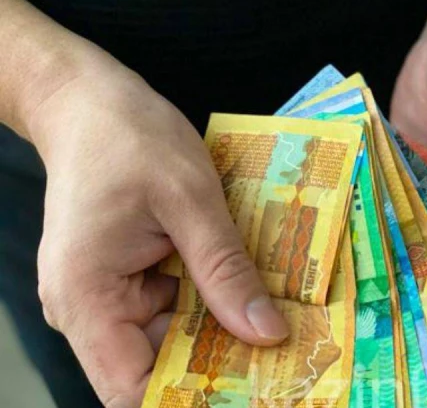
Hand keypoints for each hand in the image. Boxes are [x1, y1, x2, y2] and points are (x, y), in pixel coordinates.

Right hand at [26, 52, 287, 406]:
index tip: (251, 391)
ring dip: (223, 333)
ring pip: (174, 338)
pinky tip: (254, 297)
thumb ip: (226, 270)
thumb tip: (267, 332)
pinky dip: (213, 304)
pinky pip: (175, 308)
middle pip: (157, 367)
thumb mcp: (190, 201)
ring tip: (281, 331)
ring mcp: (109, 295)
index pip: (131, 390)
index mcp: (87, 298)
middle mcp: (89, 309)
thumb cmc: (130, 139)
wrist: (91, 102)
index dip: (190, 400)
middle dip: (220, 367)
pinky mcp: (130, 279)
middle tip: (285, 362)